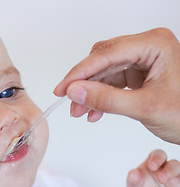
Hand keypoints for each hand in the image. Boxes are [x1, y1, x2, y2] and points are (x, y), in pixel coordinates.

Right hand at [53, 28, 179, 144]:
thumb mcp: (145, 107)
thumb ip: (107, 99)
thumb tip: (75, 91)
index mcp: (154, 45)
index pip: (106, 54)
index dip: (80, 73)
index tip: (62, 88)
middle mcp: (147, 47)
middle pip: (102, 61)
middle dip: (84, 84)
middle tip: (70, 101)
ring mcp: (142, 60)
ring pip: (104, 72)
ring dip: (90, 93)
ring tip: (80, 111)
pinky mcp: (138, 74)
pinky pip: (111, 82)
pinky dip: (101, 97)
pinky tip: (94, 112)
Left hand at [127, 149, 179, 186]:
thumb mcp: (134, 186)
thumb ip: (133, 180)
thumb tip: (132, 173)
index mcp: (154, 163)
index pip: (158, 154)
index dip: (157, 158)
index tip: (151, 166)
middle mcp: (168, 170)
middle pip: (175, 164)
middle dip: (170, 170)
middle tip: (161, 179)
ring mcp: (178, 181)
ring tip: (172, 186)